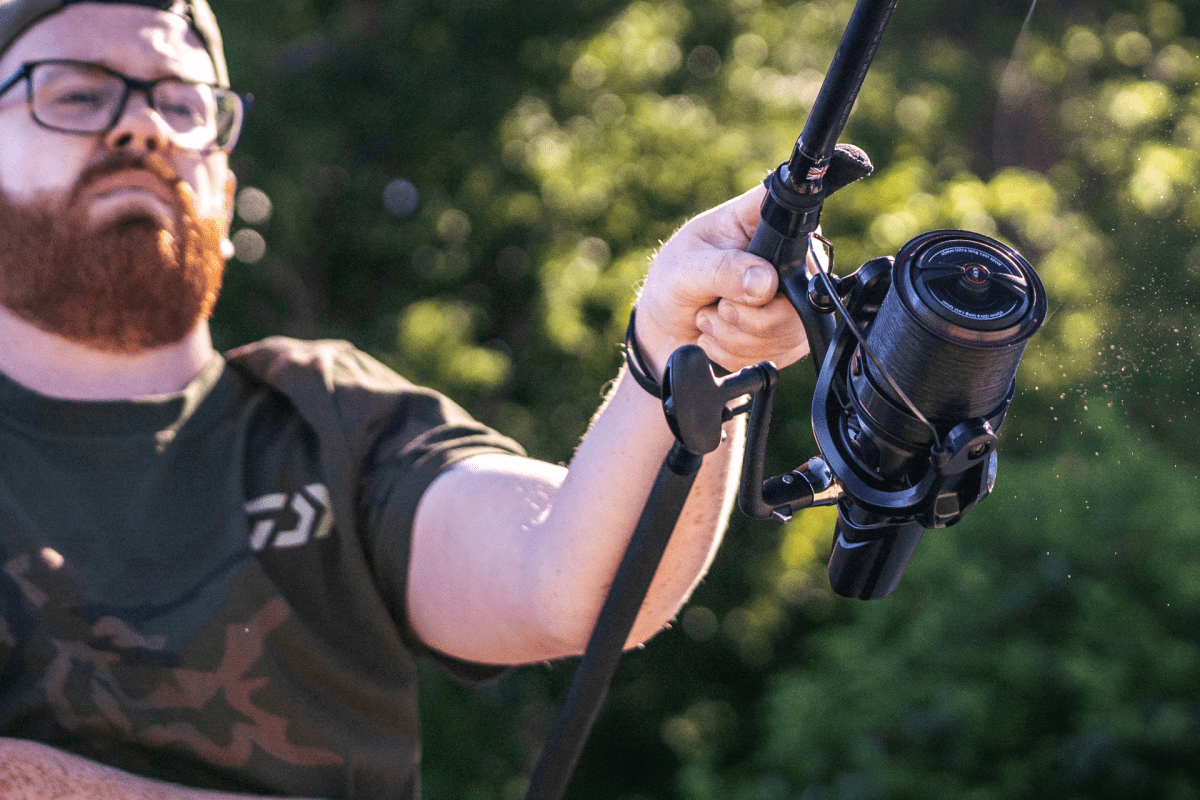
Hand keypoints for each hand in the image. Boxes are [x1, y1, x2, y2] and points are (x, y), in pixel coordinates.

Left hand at [633, 183, 808, 377]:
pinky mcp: (790, 334)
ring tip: (710, 319)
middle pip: (801, 290)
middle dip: (749, 314)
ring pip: (790, 329)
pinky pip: (781, 352)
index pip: (794, 216)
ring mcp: (792, 298)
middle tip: (717, 306)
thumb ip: (722, 270)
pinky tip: (718, 337)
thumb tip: (764, 283)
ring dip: (736, 336)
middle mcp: (787, 258)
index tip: (751, 273)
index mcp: (761, 223)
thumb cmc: (672, 284)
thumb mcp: (685, 268)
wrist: (665, 330)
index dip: (782, 245)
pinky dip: (740, 354)